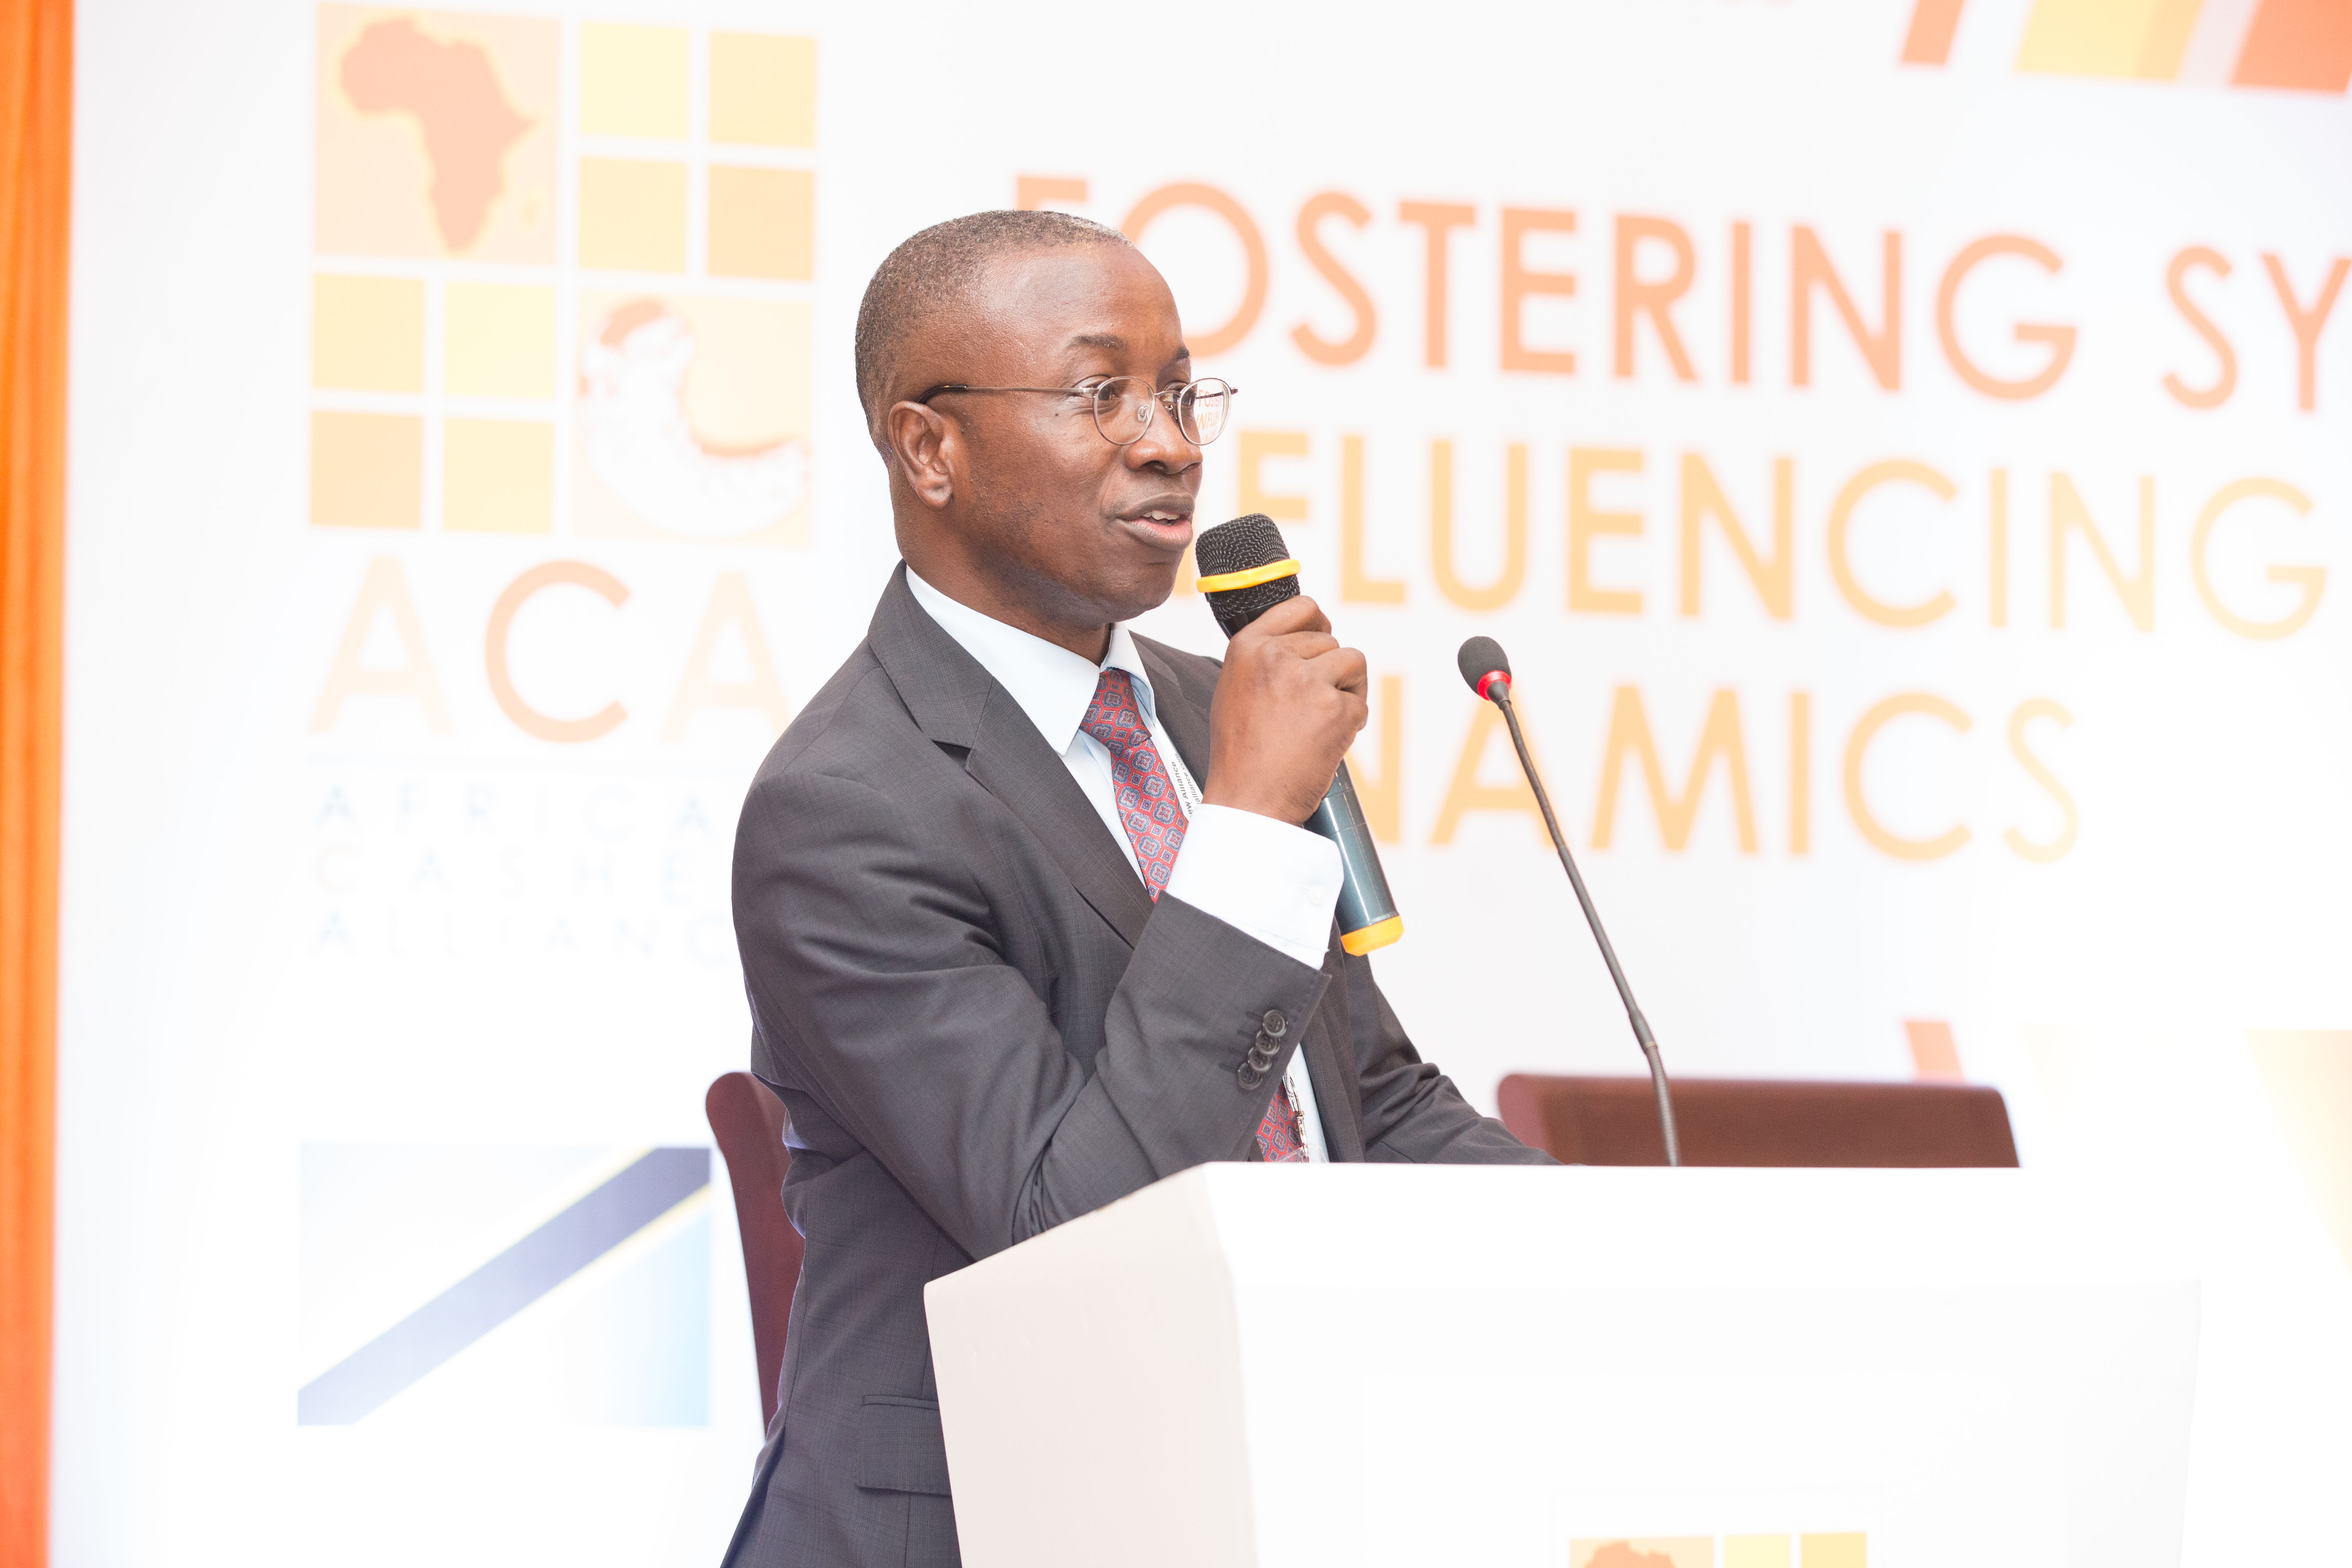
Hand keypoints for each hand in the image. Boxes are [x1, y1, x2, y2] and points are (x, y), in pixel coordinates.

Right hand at [1202, 596, 1368, 824]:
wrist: (1249, 799)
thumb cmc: (1242, 753)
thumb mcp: (1236, 689)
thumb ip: (1266, 658)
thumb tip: (1304, 639)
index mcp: (1248, 648)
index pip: (1301, 607)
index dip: (1318, 624)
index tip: (1321, 643)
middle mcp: (1276, 657)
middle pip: (1330, 641)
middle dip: (1330, 671)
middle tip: (1313, 707)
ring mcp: (1307, 681)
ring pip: (1353, 663)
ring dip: (1348, 690)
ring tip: (1324, 719)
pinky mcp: (1335, 709)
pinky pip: (1360, 702)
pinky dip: (1352, 722)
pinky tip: (1328, 741)